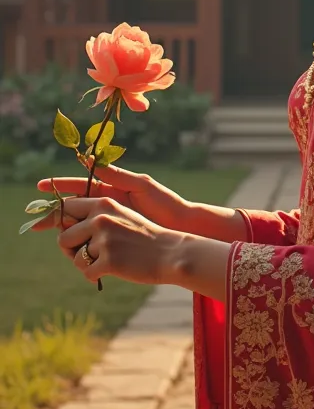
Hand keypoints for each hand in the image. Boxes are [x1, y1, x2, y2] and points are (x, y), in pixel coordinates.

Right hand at [34, 164, 191, 233]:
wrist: (181, 224)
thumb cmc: (165, 202)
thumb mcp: (141, 185)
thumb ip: (117, 175)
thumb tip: (90, 159)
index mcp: (112, 189)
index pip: (81, 187)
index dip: (61, 187)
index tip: (41, 187)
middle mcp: (108, 205)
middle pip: (75, 208)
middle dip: (55, 213)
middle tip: (36, 221)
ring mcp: (111, 223)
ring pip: (80, 225)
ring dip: (64, 229)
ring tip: (50, 234)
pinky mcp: (115, 239)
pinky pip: (93, 241)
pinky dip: (80, 244)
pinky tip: (70, 249)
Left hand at [56, 195, 181, 286]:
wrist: (170, 253)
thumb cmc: (144, 237)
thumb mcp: (121, 216)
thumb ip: (95, 217)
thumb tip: (62, 229)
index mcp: (103, 203)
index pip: (66, 208)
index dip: (56, 220)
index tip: (46, 227)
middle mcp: (101, 218)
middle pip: (63, 237)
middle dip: (70, 250)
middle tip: (85, 255)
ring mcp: (104, 239)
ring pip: (75, 258)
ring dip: (86, 264)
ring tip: (105, 263)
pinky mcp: (108, 260)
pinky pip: (87, 272)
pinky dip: (95, 276)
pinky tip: (110, 272)